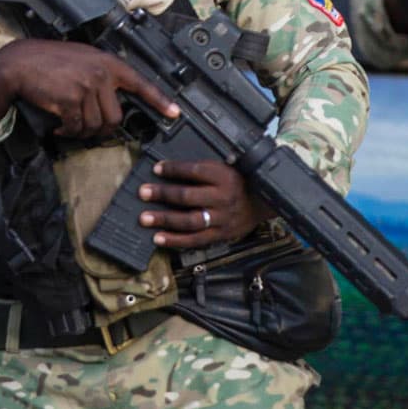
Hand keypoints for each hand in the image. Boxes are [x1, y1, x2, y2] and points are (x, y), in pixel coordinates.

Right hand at [0, 38, 178, 137]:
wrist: (18, 63)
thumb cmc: (47, 61)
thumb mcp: (82, 60)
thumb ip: (100, 76)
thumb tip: (111, 100)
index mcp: (108, 63)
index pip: (141, 83)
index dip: (159, 101)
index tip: (174, 113)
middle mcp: (102, 73)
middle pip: (116, 117)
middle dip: (100, 129)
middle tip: (85, 128)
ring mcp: (88, 85)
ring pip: (96, 126)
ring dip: (81, 132)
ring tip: (68, 125)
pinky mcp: (72, 98)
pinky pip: (77, 128)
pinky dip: (68, 133)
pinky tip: (58, 126)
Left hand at [136, 159, 269, 250]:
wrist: (264, 203)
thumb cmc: (240, 182)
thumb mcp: (226, 168)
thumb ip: (203, 170)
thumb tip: (170, 169)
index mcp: (224, 176)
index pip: (194, 170)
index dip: (173, 169)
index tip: (156, 168)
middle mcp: (223, 197)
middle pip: (188, 196)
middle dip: (162, 194)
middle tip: (143, 192)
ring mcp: (222, 218)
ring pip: (189, 221)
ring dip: (165, 220)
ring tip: (145, 218)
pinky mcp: (221, 234)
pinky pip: (196, 240)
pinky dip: (176, 240)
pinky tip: (159, 238)